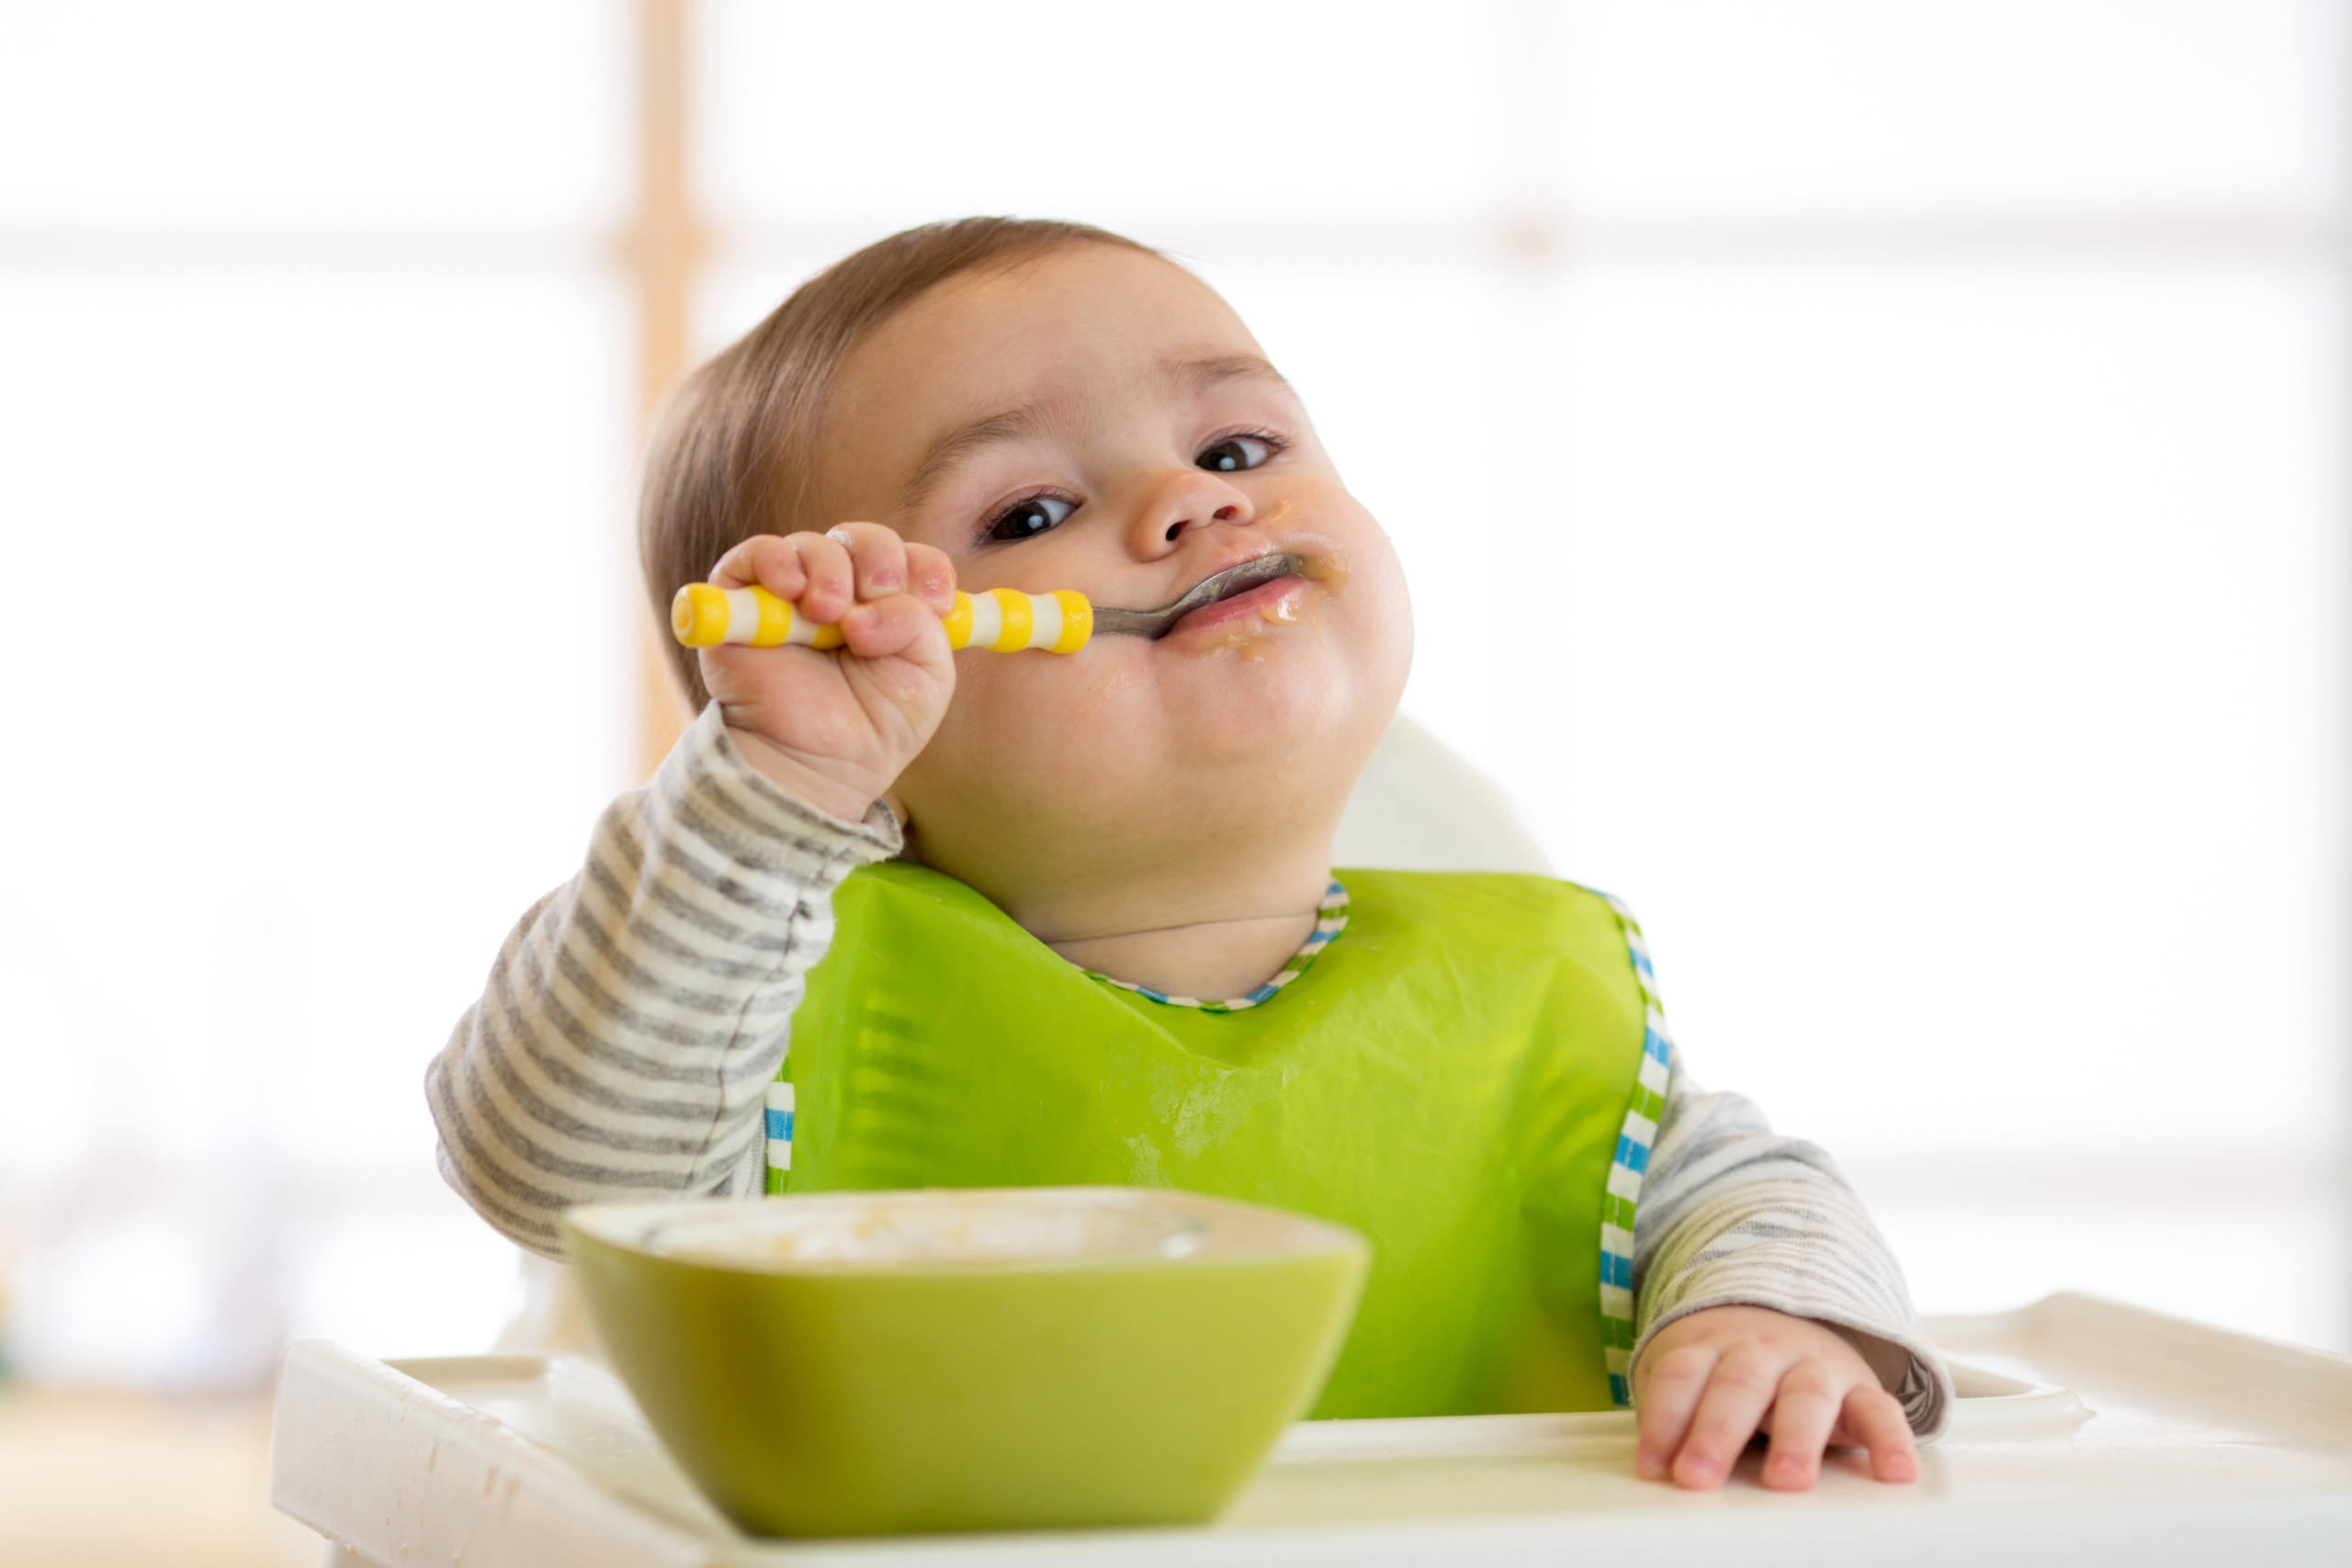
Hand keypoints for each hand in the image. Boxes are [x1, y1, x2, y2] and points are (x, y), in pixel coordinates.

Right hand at [700, 524, 958, 823]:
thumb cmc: (873, 726)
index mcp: (889, 606)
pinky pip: (755, 553)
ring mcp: (792, 596)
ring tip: (828, 614)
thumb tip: (872, 603)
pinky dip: (776, 560)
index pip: (911, 559)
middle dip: (879, 559)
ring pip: (813, 545)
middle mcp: (842, 593)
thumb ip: (921, 626)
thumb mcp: (927, 678)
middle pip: (863, 540)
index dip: (926, 568)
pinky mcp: (744, 602)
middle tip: (878, 591)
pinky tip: (792, 590)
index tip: (937, 600)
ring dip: (830, 569)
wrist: (816, 766)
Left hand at [1632, 1305, 1916, 1491]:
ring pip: (1805, 1396)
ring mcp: (1814, 1365)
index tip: (1653, 1466)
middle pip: (1737, 1385)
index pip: (1682, 1376)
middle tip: (1697, 1476)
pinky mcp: (1860, 1388)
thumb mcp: (1693, 1378)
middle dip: (1716, 1432)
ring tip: (1787, 1481)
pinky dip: (1891, 1440)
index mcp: (1712, 1345)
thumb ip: (1675, 1416)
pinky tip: (1894, 1473)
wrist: (1785, 1313)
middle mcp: (1763, 1350)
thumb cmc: (1727, 1365)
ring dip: (1795, 1440)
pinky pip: (1881, 1410)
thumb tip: (1655, 1469)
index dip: (1664, 1420)